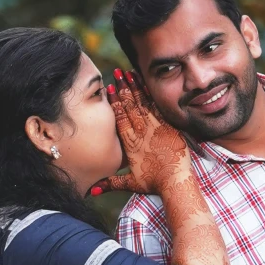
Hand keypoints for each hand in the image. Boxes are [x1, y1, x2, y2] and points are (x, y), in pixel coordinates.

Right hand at [105, 70, 192, 195]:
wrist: (174, 182)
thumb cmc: (153, 184)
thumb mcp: (130, 184)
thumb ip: (110, 184)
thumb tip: (91, 191)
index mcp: (129, 143)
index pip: (119, 117)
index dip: (114, 102)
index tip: (109, 88)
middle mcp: (140, 132)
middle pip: (129, 106)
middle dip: (122, 88)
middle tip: (117, 73)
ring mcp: (154, 128)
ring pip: (142, 103)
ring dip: (135, 87)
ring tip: (129, 73)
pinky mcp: (168, 127)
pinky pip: (157, 107)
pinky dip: (151, 94)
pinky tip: (146, 84)